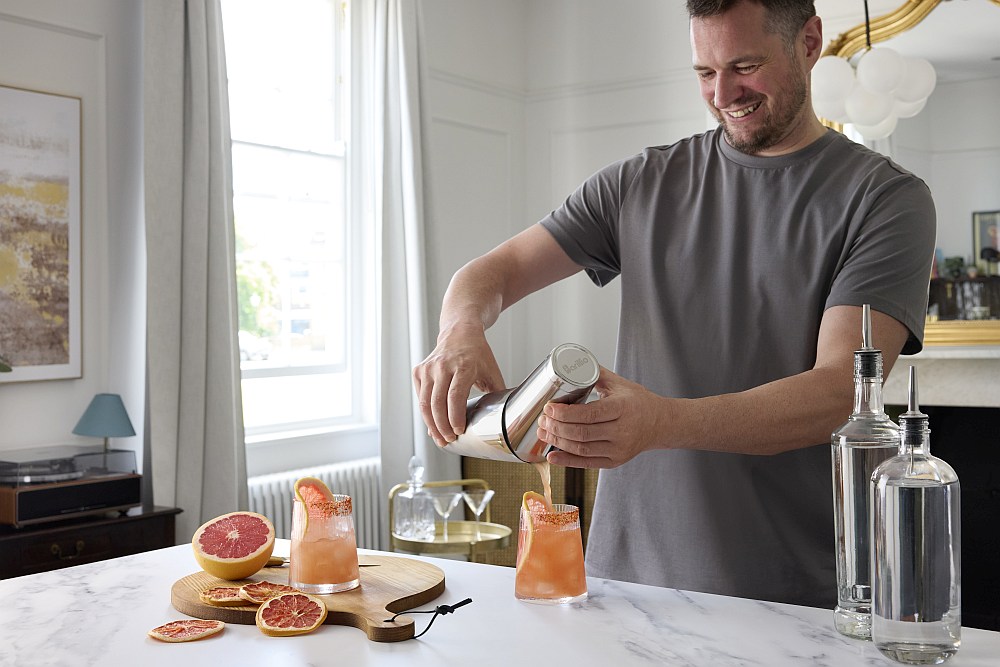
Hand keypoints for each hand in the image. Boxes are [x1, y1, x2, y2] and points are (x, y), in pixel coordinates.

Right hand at [412, 323, 504, 445]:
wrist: (459, 333)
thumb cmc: (477, 354)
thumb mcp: (492, 371)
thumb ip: (498, 394)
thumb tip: (507, 416)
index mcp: (464, 366)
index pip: (455, 396)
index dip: (455, 417)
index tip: (459, 431)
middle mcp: (443, 366)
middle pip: (437, 403)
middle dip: (442, 426)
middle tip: (449, 440)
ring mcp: (429, 368)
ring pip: (425, 403)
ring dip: (431, 424)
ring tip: (440, 438)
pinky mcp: (419, 371)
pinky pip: (420, 397)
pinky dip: (425, 413)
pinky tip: (432, 424)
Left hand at [540, 367, 666, 468]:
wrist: (659, 423)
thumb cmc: (638, 402)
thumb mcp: (620, 384)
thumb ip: (596, 373)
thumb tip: (572, 362)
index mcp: (623, 408)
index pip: (589, 414)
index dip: (565, 413)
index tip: (549, 408)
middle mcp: (622, 431)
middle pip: (582, 433)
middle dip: (556, 427)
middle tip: (542, 420)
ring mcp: (618, 449)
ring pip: (582, 449)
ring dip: (558, 442)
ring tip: (543, 433)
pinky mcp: (614, 462)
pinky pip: (587, 463)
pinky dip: (567, 461)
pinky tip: (552, 456)